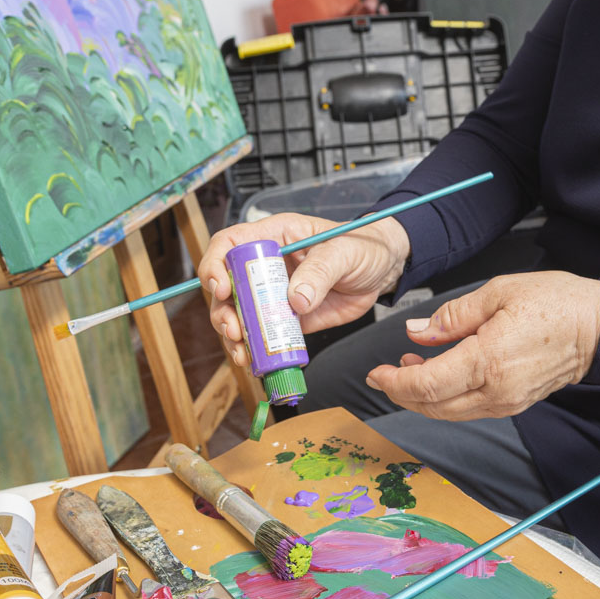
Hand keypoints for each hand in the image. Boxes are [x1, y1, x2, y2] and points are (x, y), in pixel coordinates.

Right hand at [197, 212, 410, 365]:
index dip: (216, 264)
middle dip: (222, 311)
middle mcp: (265, 266)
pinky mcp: (286, 318)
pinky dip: (254, 349)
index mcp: (274, 236)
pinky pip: (262, 334)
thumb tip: (296, 299)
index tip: (222, 288)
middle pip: (226, 286)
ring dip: (233, 335)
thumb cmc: (362, 247)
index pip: (229, 244)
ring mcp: (272, 293)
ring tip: (243, 353)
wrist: (383, 270)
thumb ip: (320, 271)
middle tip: (234, 331)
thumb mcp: (343, 252)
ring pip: (238, 314)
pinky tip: (255, 361)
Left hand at [365, 272, 599, 420]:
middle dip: (401, 393)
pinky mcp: (514, 404)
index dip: (395, 383)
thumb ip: (453, 316)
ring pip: (449, 413)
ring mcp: (506, 402)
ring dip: (422, 397)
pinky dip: (445, 397)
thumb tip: (418, 331)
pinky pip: (468, 409)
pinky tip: (440, 374)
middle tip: (384, 373)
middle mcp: (496, 391)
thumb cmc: (556, 304)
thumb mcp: (498, 293)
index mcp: (488, 361)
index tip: (376, 373)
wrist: (599, 328)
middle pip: (432, 406)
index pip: (427, 385)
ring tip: (410, 368)